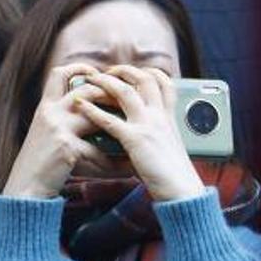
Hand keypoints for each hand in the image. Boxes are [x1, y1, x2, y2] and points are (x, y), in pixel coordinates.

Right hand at [1, 64, 116, 198]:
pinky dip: (114, 161)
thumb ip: (63, 120)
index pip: (58, 73)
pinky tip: (126, 167)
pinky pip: (97, 150)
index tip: (98, 74)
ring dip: (118, 124)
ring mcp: (57, 128)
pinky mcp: (66, 148)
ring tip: (134, 133)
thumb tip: (91, 114)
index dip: (80, 68)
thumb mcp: (45, 134)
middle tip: (128, 105)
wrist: (25, 188)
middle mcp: (49, 113)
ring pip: (95, 115)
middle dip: (110, 94)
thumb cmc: (39, 164)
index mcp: (45, 107)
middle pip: (85, 90)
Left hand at [75, 67, 204, 201]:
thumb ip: (159, 133)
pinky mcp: (135, 140)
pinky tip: (79, 105)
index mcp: (169, 117)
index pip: (165, 83)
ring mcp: (147, 125)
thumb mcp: (170, 145)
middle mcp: (160, 116)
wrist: (181, 189)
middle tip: (107, 72)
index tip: (134, 71)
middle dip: (123, 70)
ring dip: (104, 82)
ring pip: (125, 92)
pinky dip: (91, 110)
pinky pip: (109, 120)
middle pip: (143, 79)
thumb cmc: (174, 173)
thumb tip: (147, 134)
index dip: (149, 72)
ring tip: (90, 80)